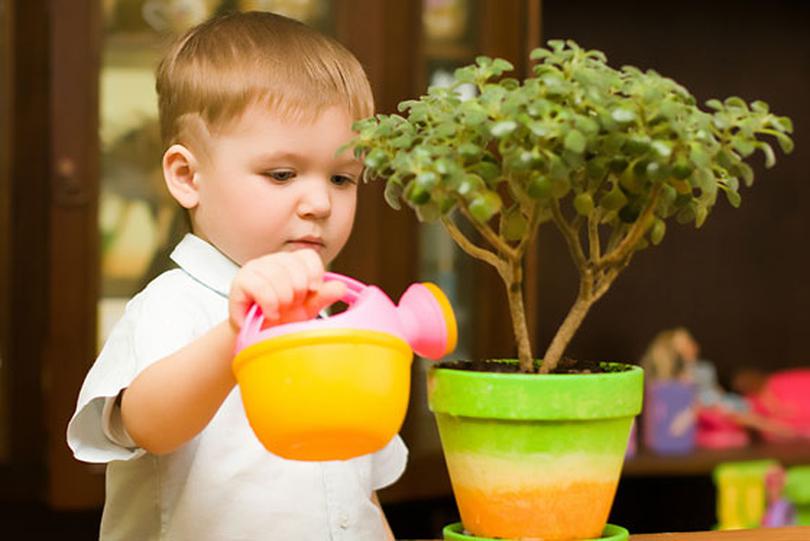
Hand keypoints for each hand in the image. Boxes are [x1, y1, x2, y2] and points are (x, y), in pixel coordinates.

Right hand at [228, 249, 345, 329]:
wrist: (257, 336)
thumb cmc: (282, 320)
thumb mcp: (307, 309)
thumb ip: (323, 296)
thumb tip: (341, 287)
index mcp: (293, 264)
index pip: (308, 256)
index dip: (314, 274)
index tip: (312, 292)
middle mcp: (274, 261)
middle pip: (294, 267)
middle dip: (298, 292)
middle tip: (291, 306)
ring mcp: (256, 268)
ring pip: (278, 276)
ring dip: (283, 300)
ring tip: (279, 311)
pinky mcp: (241, 280)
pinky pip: (260, 287)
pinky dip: (269, 304)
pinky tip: (269, 313)